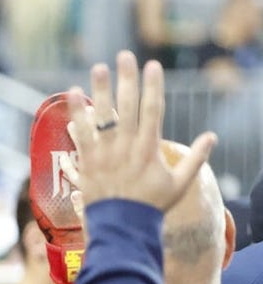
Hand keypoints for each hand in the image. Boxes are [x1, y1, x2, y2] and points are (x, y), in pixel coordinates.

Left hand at [66, 51, 215, 213]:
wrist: (122, 227)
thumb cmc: (152, 206)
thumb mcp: (180, 184)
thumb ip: (196, 159)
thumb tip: (212, 137)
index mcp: (149, 149)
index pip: (153, 110)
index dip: (152, 86)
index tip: (152, 66)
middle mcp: (127, 147)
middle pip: (127, 106)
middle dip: (126, 79)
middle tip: (124, 56)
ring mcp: (105, 153)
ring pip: (102, 116)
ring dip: (99, 90)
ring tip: (97, 68)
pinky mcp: (87, 161)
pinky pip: (80, 133)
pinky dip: (76, 114)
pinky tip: (72, 94)